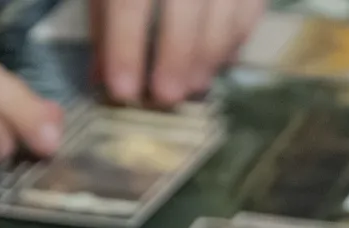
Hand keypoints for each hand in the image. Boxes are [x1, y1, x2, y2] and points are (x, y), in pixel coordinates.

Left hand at [91, 0, 266, 106]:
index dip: (125, 46)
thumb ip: (105, 19)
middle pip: (185, 6)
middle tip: (165, 97)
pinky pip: (248, 12)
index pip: (129, 1)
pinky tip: (215, 64)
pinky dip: (232, 41)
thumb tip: (100, 75)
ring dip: (208, 57)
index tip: (122, 89)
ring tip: (192, 87)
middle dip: (175, 57)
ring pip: (224, 14)